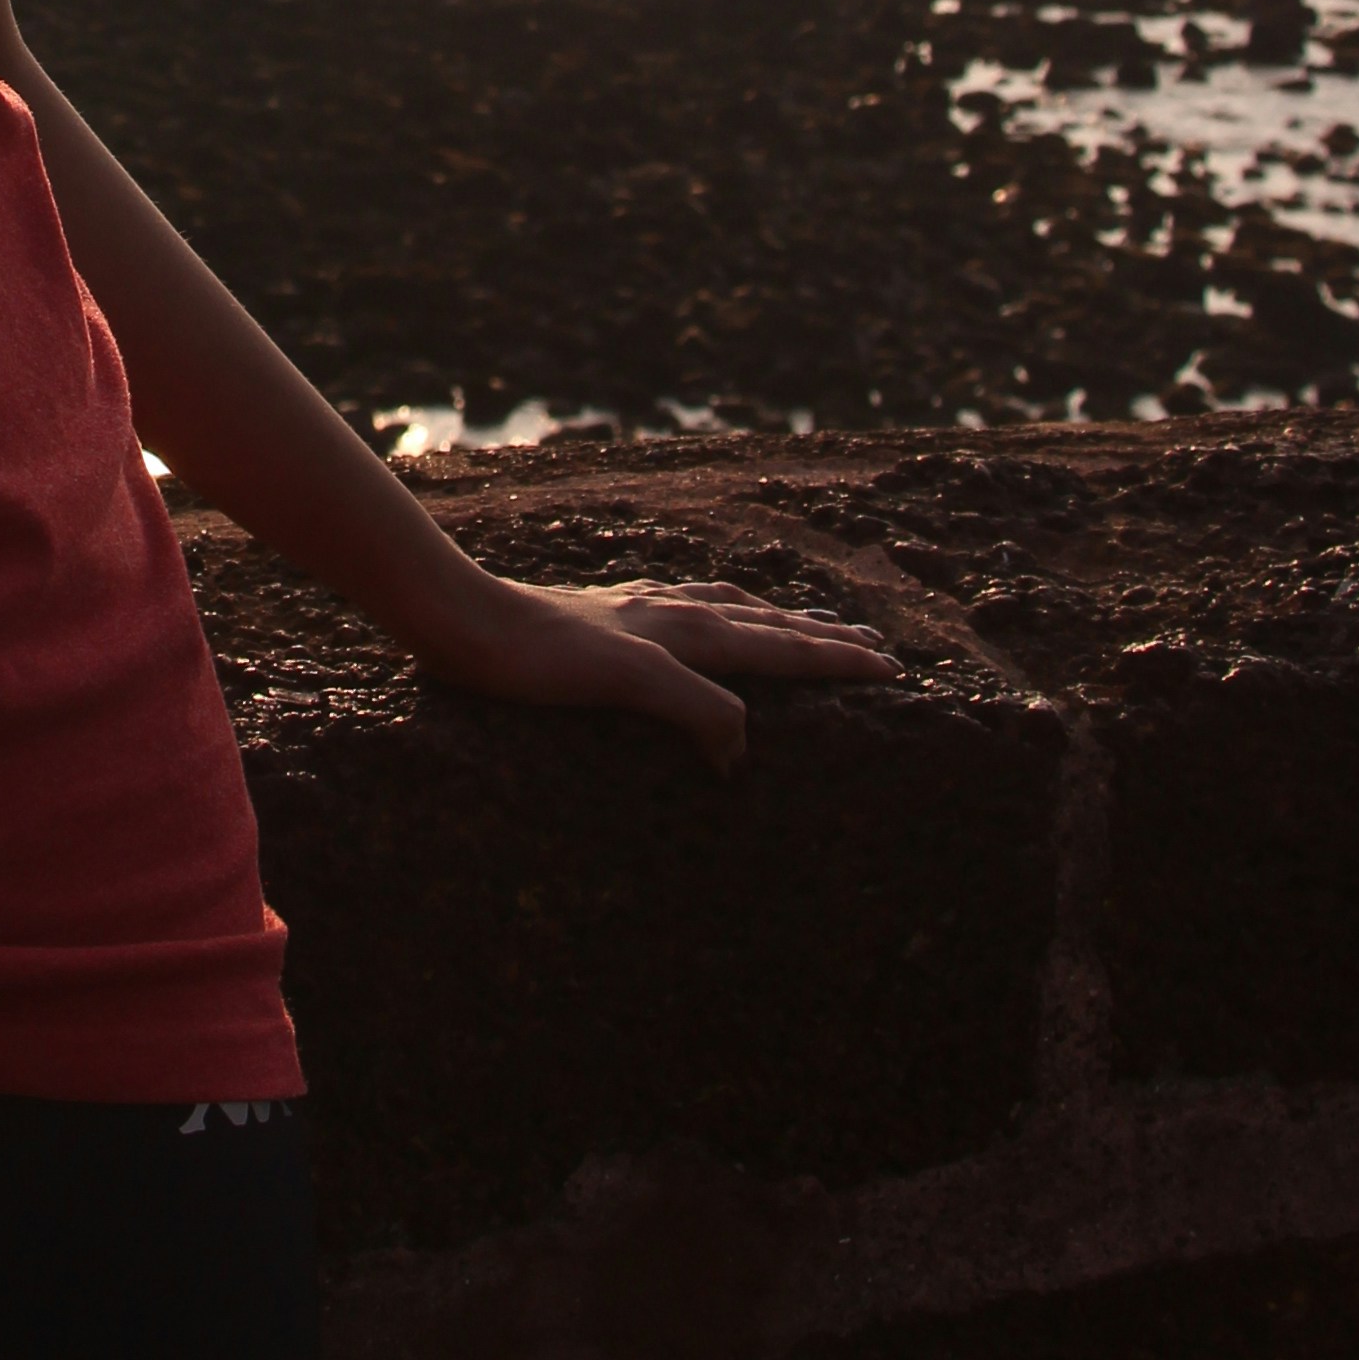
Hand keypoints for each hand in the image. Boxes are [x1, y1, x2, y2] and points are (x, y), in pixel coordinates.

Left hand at [418, 566, 900, 773]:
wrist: (467, 622)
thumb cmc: (538, 659)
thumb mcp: (625, 683)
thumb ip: (694, 706)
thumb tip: (743, 748)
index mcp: (689, 631)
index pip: (783, 647)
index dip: (837, 661)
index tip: (892, 666)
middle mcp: (674, 613)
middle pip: (769, 623)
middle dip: (823, 638)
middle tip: (874, 645)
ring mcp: (643, 611)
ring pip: (733, 611)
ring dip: (780, 622)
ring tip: (808, 626)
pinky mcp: (611, 617)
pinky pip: (691, 611)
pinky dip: (725, 617)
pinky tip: (706, 620)